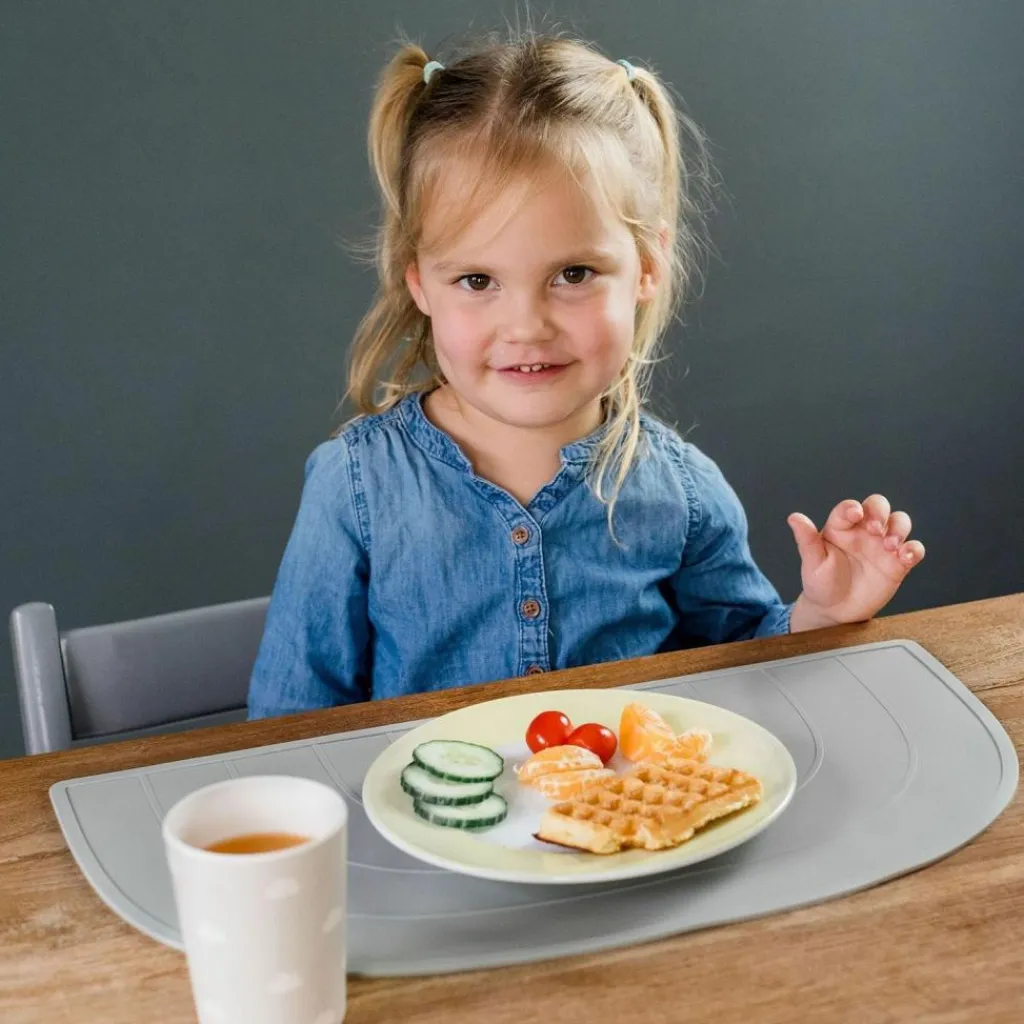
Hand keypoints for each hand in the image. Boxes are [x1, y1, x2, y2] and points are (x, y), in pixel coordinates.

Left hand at [786, 494, 924, 630]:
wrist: (835, 611)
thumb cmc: (821, 583)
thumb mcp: (812, 563)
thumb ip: (806, 540)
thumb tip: (794, 518)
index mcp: (840, 527)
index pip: (848, 508)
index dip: (852, 508)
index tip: (854, 515)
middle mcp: (863, 531)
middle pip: (878, 506)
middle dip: (880, 512)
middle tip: (875, 529)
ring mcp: (882, 545)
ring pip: (899, 522)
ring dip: (899, 528)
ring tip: (891, 545)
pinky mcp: (898, 563)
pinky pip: (913, 549)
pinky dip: (914, 549)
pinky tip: (906, 556)